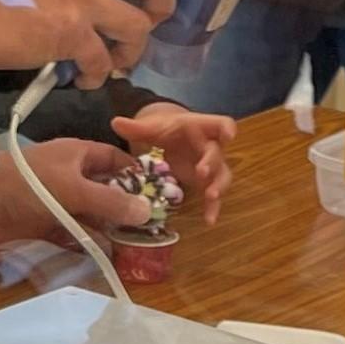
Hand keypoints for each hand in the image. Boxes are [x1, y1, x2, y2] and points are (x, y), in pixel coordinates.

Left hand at [10, 136, 160, 232]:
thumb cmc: (28, 185)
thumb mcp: (74, 189)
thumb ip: (111, 202)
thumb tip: (148, 211)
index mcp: (77, 155)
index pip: (114, 159)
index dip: (135, 173)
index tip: (157, 193)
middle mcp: (69, 176)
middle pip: (105, 190)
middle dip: (125, 207)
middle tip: (151, 227)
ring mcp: (56, 202)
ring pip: (90, 215)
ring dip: (107, 229)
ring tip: (133, 247)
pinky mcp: (43, 226)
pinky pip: (71, 234)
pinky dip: (85, 243)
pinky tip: (104, 255)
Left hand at [113, 104, 233, 222]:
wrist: (171, 136)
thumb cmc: (166, 129)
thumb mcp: (153, 127)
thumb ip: (136, 127)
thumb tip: (115, 123)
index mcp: (200, 128)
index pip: (220, 124)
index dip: (226, 129)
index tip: (228, 136)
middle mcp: (209, 147)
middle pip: (218, 154)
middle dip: (212, 163)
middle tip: (202, 172)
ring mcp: (210, 167)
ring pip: (222, 176)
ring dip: (218, 186)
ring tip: (211, 197)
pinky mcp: (205, 184)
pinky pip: (213, 197)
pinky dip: (212, 208)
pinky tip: (209, 220)